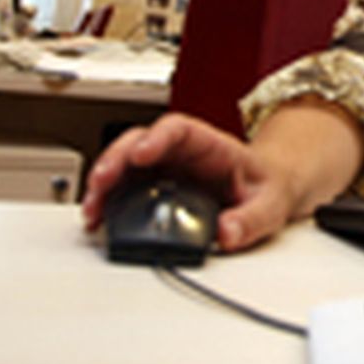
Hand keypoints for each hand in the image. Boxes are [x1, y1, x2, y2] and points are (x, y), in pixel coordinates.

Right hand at [81, 112, 296, 252]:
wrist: (268, 191)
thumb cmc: (267, 187)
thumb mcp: (271, 204)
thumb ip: (251, 219)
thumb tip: (227, 234)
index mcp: (211, 145)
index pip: (179, 129)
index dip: (157, 138)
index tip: (141, 153)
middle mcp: (181, 153)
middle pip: (139, 142)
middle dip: (116, 159)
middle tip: (101, 182)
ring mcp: (164, 169)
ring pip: (124, 164)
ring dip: (103, 183)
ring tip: (93, 209)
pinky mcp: (153, 189)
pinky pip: (123, 188)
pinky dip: (107, 201)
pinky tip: (98, 218)